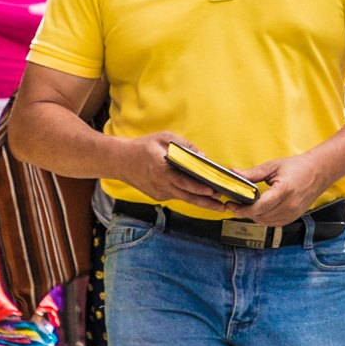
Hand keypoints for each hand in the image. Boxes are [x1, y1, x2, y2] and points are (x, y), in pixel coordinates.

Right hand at [112, 131, 243, 214]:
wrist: (120, 161)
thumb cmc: (143, 147)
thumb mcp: (163, 138)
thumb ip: (184, 145)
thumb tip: (202, 155)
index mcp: (162, 170)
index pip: (183, 181)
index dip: (198, 187)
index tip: (212, 190)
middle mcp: (162, 185)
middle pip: (188, 197)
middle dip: (207, 203)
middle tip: (224, 207)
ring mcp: (160, 193)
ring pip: (184, 198)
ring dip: (201, 202)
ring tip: (219, 205)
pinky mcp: (159, 196)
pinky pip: (177, 195)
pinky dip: (189, 196)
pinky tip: (202, 196)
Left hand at [239, 150, 335, 227]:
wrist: (318, 172)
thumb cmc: (297, 167)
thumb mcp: (273, 166)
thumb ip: (252, 173)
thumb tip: (234, 174)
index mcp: (284, 190)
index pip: (260, 206)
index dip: (244, 209)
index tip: (232, 205)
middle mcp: (289, 205)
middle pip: (260, 215)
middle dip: (245, 211)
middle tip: (234, 204)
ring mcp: (292, 213)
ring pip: (265, 221)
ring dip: (253, 216)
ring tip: (246, 206)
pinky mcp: (293, 217)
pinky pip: (273, 223)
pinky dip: (263, 218)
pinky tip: (259, 210)